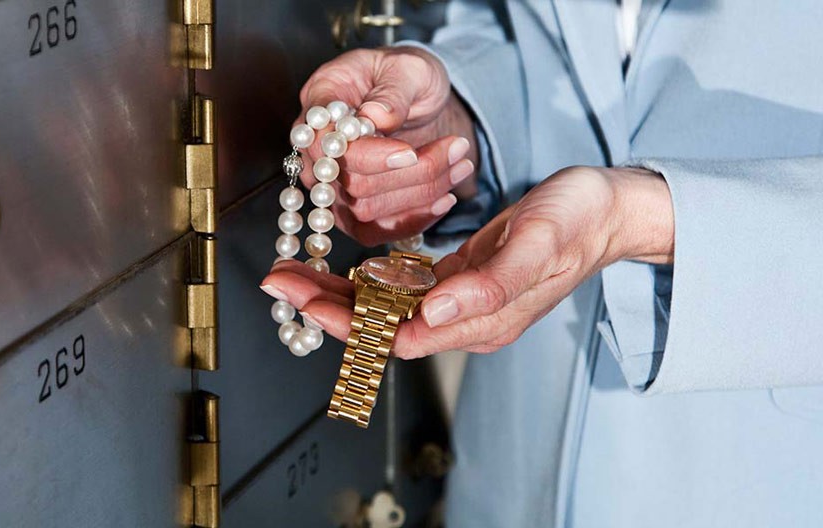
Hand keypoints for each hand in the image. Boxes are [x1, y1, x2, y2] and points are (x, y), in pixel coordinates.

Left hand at [261, 166, 674, 357]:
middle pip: (380, 326)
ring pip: (385, 308)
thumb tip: (432, 314)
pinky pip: (401, 291)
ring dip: (336, 295)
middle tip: (277, 281)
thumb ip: (489, 286)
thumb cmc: (578, 221)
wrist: (609, 210)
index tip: (301, 300)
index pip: (395, 335)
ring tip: (291, 274)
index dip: (344, 322)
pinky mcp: (459, 282)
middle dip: (324, 307)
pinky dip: (364, 281)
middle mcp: (465, 320)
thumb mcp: (537, 244)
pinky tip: (338, 271)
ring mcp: (461, 304)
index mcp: (481, 321)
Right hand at [296, 47, 480, 243]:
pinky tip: (445, 199)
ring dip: (421, 193)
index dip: (369, 155)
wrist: (417, 99)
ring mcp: (329, 183)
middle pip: (350, 181)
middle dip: (411, 173)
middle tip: (457, 148)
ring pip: (364, 209)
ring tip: (461, 164)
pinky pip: (372, 231)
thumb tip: (375, 117)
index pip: (328, 142)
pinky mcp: (348, 210)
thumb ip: (393, 90)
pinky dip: (413, 220)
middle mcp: (316, 148)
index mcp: (320, 102)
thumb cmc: (406, 76)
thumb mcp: (409, 67)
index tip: (411, 151)